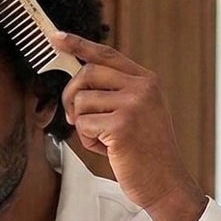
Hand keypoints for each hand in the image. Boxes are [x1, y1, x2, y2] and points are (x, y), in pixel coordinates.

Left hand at [52, 31, 206, 220]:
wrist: (165, 182)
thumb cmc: (146, 154)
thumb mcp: (138, 114)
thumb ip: (115, 94)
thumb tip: (78, 82)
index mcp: (146, 81)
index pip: (106, 54)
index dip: (78, 44)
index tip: (55, 37)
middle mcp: (141, 88)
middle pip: (86, 74)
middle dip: (71, 96)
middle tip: (73, 117)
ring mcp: (133, 105)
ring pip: (81, 102)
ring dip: (82, 125)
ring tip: (102, 141)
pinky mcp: (121, 125)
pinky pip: (83, 125)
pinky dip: (88, 142)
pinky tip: (107, 151)